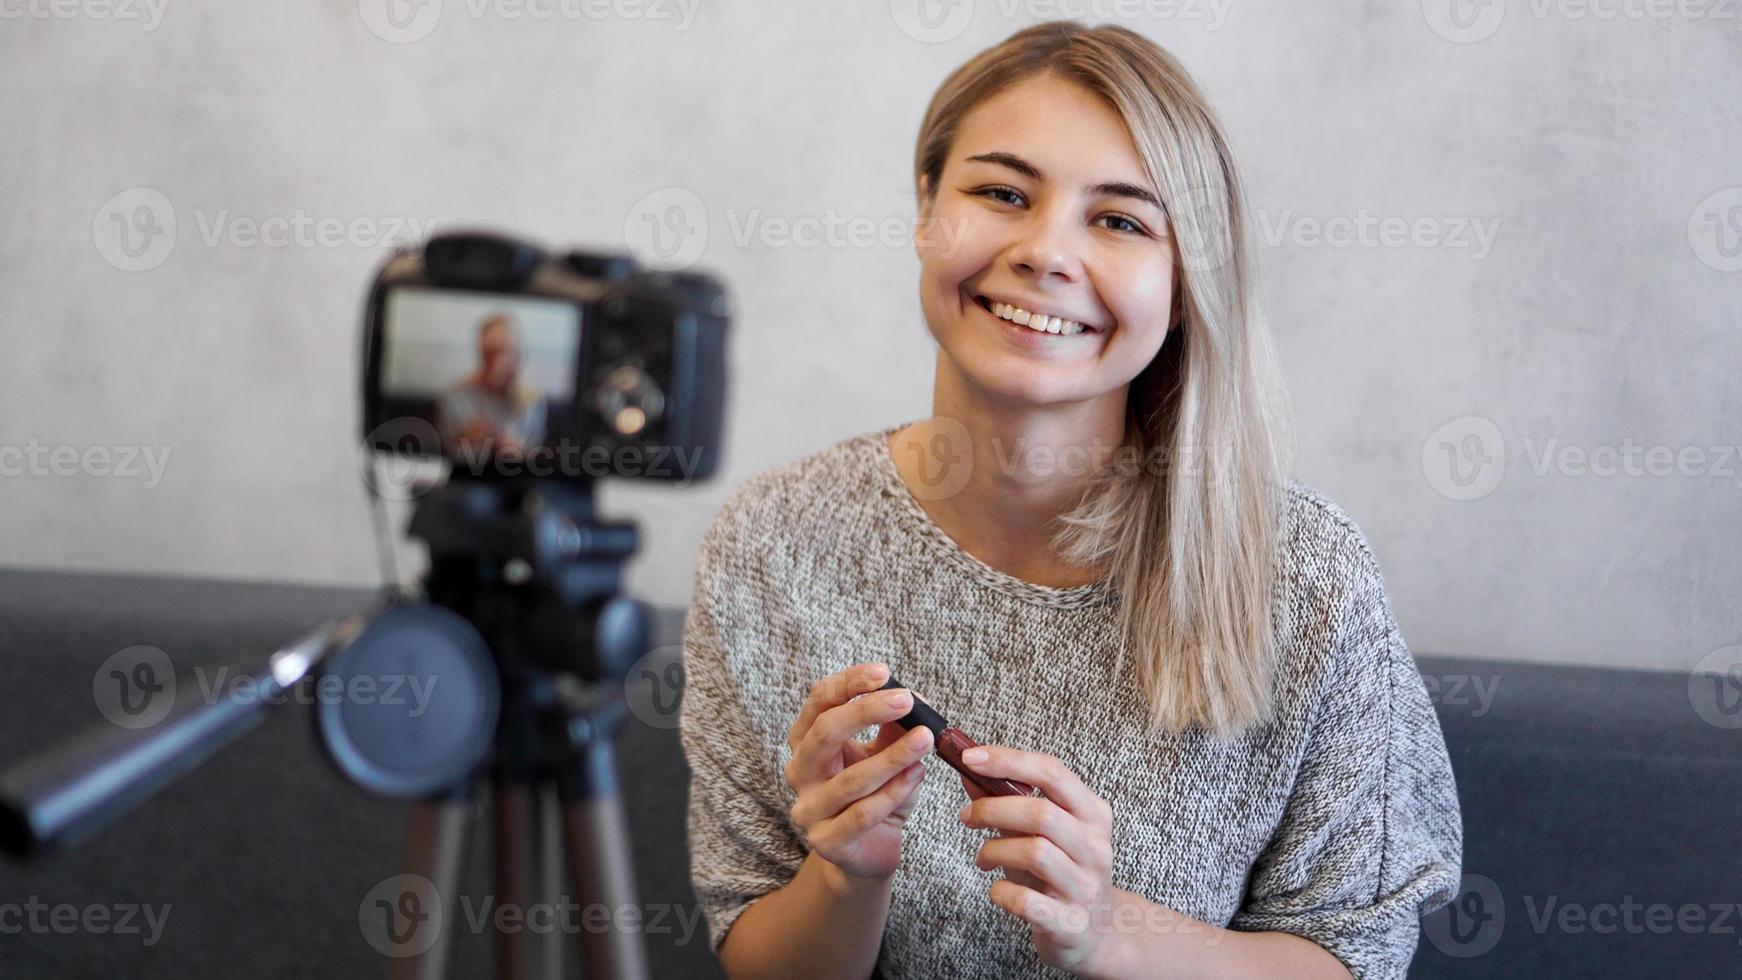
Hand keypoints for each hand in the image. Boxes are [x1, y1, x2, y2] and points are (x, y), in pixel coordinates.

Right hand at [784, 662, 934, 880]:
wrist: (868, 852)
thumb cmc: (875, 793)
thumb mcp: (884, 753)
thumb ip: (893, 727)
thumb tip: (914, 698)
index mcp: (806, 741)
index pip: (818, 701)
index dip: (849, 683)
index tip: (883, 673)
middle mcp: (800, 772)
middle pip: (824, 733)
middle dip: (867, 712)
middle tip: (906, 700)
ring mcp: (809, 810)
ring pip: (851, 779)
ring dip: (893, 756)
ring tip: (925, 740)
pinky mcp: (827, 842)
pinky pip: (862, 814)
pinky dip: (894, 792)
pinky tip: (917, 775)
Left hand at [956, 746, 1121, 976]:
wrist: (1094, 934)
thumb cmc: (1060, 874)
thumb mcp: (1039, 833)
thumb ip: (1007, 800)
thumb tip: (969, 770)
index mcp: (1093, 814)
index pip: (1052, 772)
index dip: (1008, 761)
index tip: (969, 757)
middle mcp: (1096, 847)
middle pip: (1042, 813)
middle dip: (993, 810)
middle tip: (967, 817)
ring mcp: (1086, 886)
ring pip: (1035, 852)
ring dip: (994, 850)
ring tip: (983, 857)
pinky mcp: (1070, 923)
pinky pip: (1026, 901)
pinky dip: (1000, 891)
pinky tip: (996, 889)